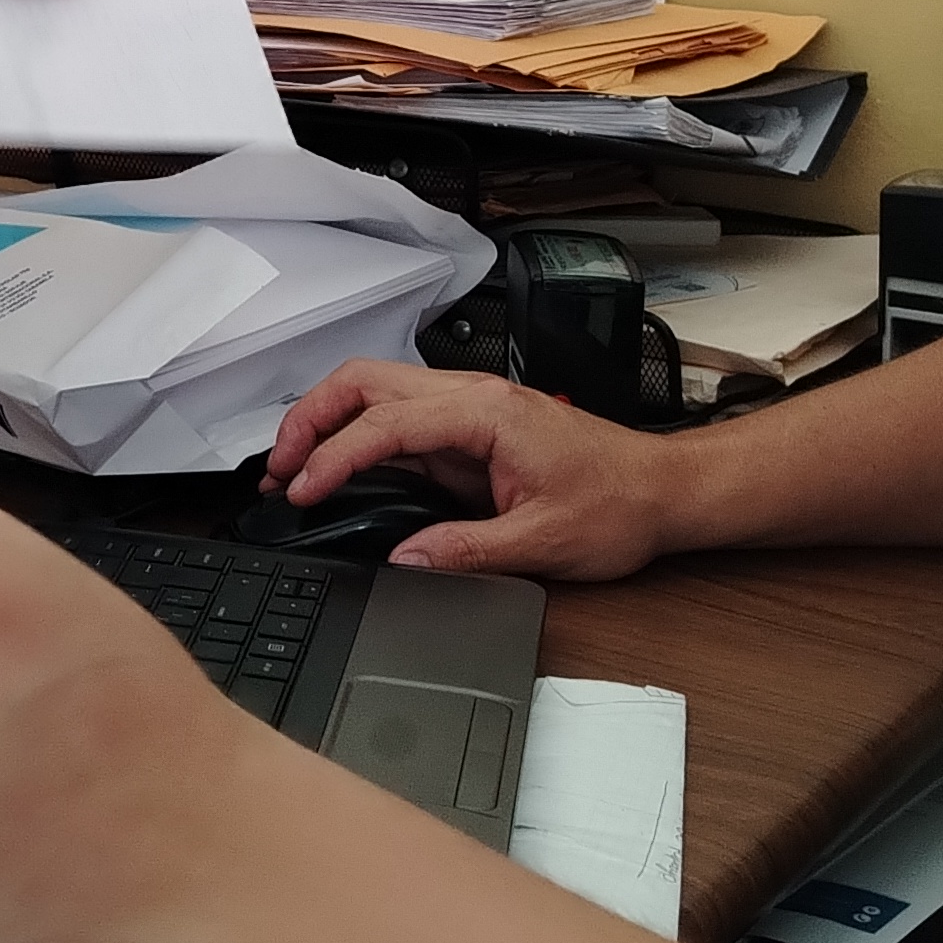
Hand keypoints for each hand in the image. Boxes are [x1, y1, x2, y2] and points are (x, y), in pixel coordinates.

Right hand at [265, 360, 681, 580]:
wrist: (663, 493)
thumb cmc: (618, 505)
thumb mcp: (543, 541)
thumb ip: (465, 550)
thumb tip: (402, 560)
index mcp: (486, 413)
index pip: (386, 422)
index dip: (335, 456)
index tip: (303, 490)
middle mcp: (472, 398)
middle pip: (366, 382)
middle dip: (311, 418)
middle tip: (279, 467)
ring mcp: (469, 410)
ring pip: (376, 392)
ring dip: (328, 422)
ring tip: (294, 467)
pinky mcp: (469, 431)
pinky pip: (399, 421)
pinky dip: (357, 439)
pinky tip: (338, 471)